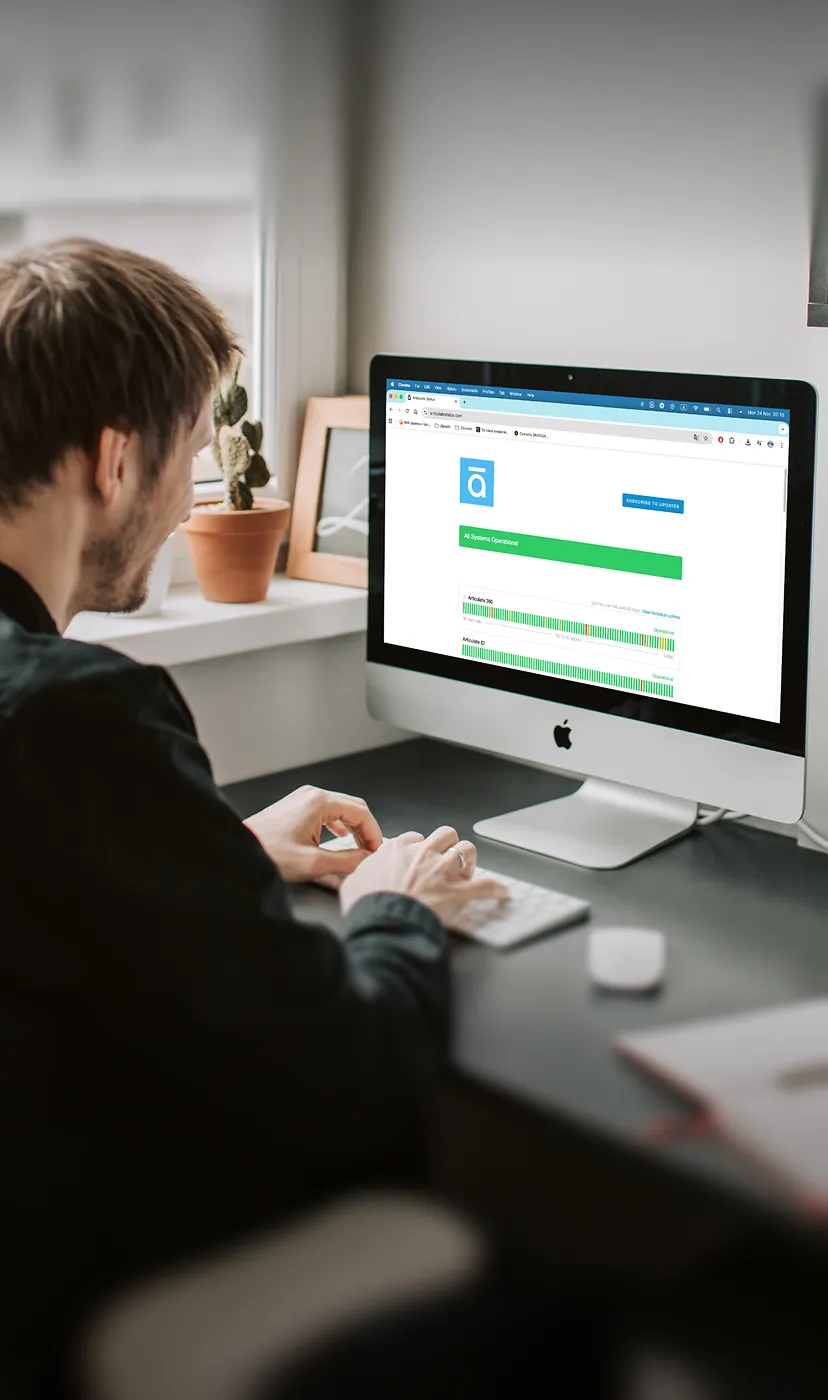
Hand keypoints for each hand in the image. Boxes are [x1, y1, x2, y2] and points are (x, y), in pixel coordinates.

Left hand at [244, 785, 381, 884]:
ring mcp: (302, 799)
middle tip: (370, 852)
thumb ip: (347, 861)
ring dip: (352, 828)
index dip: (374, 834)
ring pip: (340, 809)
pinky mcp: (294, 807)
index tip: (376, 853)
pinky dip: (338, 825)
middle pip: (353, 807)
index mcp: (319, 802)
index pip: (362, 812)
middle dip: (365, 830)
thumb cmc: (269, 854)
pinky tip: (338, 839)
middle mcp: (312, 794)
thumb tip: (366, 860)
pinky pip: (326, 811)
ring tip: (357, 849)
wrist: (238, 851)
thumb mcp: (314, 863)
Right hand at [340, 826, 507, 925]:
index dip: (418, 847)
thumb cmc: (367, 906)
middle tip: (446, 856)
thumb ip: (362, 874)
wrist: (384, 922)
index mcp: (397, 850)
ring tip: (468, 868)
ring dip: (469, 858)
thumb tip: (358, 875)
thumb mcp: (353, 883)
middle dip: (447, 844)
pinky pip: (487, 886)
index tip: (418, 857)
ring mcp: (443, 871)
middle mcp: (423, 854)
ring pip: (467, 850)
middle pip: (445, 835)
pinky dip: (495, 889)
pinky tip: (501, 893)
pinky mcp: (460, 892)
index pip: (414, 838)